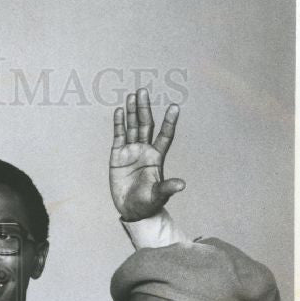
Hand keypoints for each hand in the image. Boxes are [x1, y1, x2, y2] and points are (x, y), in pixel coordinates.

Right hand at [110, 88, 184, 221]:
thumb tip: (182, 185)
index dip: (169, 122)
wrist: (131, 210)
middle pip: (146, 125)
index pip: (165, 135)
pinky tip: (120, 111)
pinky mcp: (117, 156)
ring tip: (132, 95)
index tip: (174, 107)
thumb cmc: (148, 203)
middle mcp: (145, 150)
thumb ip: (167, 187)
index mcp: (157, 157)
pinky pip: (118, 136)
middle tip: (143, 91)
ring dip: (132, 111)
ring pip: (132, 127)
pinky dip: (119, 124)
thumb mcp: (158, 195)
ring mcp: (131, 152)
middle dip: (145, 108)